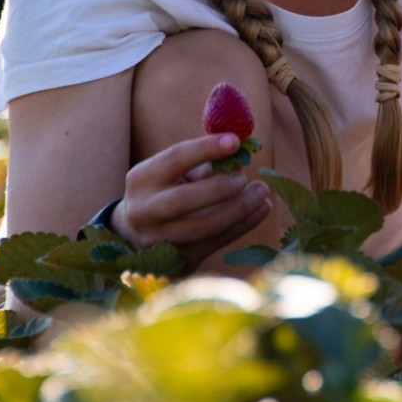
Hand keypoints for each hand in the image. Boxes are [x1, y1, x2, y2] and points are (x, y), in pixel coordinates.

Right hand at [112, 133, 270, 268]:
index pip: (174, 159)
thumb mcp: (177, 172)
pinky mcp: (178, 260)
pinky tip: (261, 210)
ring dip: (239, 209)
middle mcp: (144, 211)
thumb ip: (206, 162)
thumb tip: (242, 153)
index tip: (236, 141)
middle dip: (221, 187)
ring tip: (261, 192)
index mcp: (142, 179)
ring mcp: (159, 240)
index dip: (206, 148)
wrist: (141, 233)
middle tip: (244, 178)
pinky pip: (216, 242)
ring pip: (203, 227)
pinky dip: (243, 225)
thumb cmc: (167, 190)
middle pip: (183, 200)